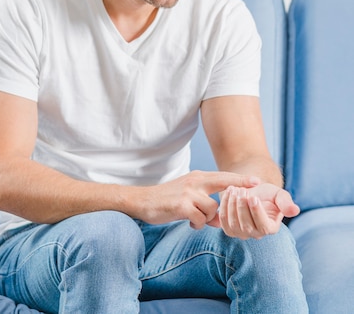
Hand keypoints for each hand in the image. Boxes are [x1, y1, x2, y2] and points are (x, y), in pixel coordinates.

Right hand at [137, 170, 259, 229]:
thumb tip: (220, 215)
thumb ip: (204, 199)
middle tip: (254, 188)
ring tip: (194, 218)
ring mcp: (189, 192)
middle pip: (224, 185)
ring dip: (206, 218)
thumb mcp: (187, 193)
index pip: (223, 176)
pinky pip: (200, 219)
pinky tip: (188, 222)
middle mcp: (195, 181)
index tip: (257, 181)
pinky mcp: (182, 205)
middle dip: (239, 189)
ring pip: (212, 210)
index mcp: (197, 177)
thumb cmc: (167, 199)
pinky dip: (196, 224)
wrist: (143, 201)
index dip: (240, 179)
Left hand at [211, 182, 299, 238]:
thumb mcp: (279, 195)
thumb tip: (295, 211)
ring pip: (234, 224)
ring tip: (234, 189)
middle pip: (246, 226)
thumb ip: (286, 203)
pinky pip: (224, 221)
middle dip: (242, 206)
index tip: (253, 197)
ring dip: (232, 205)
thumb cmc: (268, 195)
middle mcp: (256, 235)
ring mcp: (241, 234)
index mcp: (271, 228)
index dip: (257, 212)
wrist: (254, 193)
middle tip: (242, 190)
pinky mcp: (230, 229)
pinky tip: (228, 193)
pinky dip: (224, 207)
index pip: (263, 226)